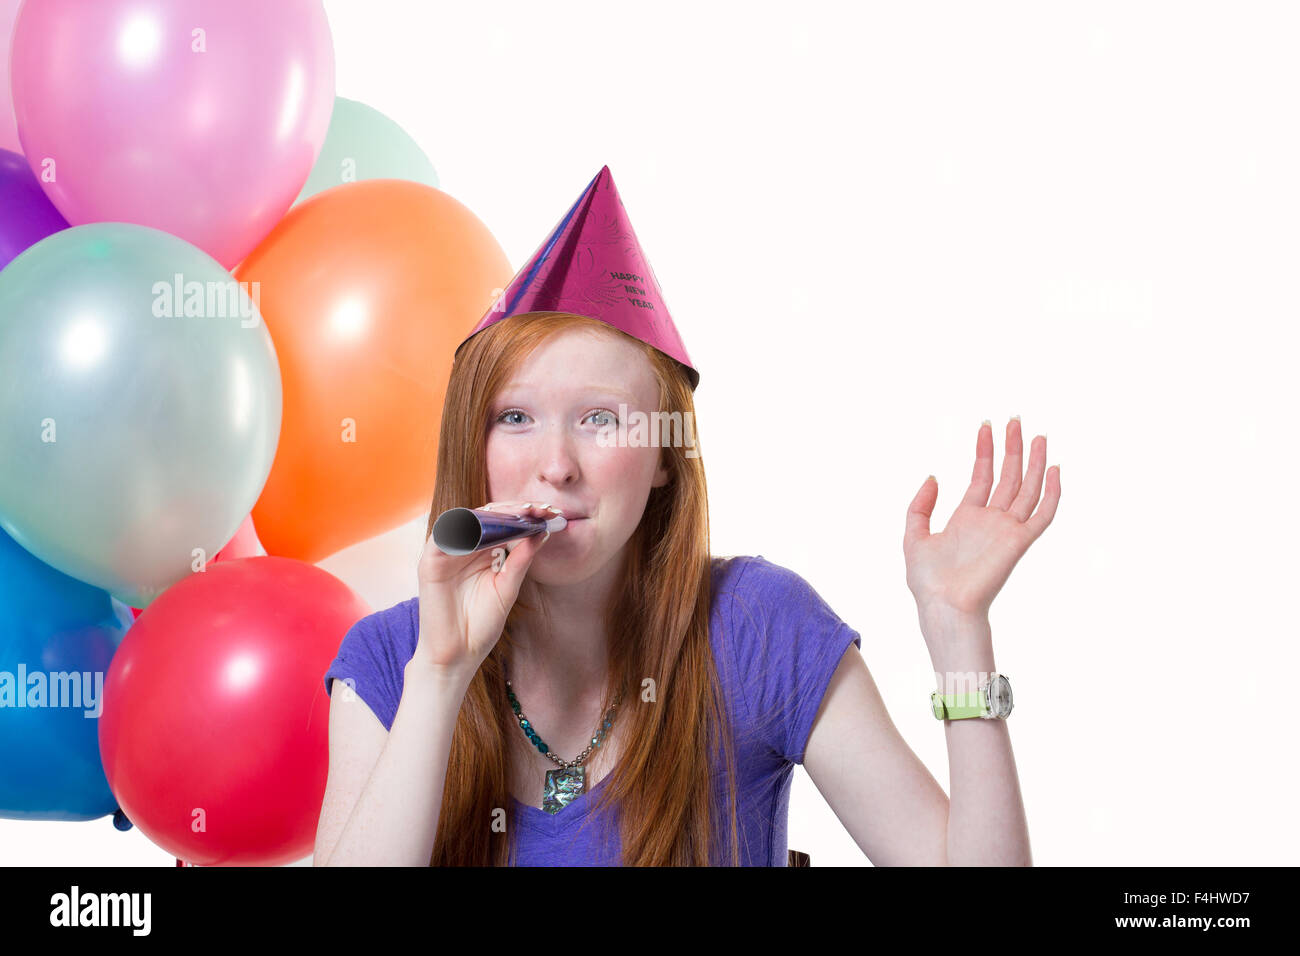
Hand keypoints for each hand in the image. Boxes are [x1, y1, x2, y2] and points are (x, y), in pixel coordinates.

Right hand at [412, 501, 562, 686]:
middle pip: (488, 516)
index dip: (528, 515)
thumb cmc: (481, 624)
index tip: (553, 512)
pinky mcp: (430, 562)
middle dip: (516, 509)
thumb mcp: (507, 588)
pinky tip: (484, 527)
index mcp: (485, 552)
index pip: (505, 523)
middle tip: (540, 509)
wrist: (458, 655)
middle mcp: (465, 547)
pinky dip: (462, 529)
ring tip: (520, 513)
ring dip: (493, 514)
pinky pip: (443, 537)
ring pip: (467, 520)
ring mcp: (447, 552)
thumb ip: (520, 561)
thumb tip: (542, 533)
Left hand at [904, 418, 1059, 621]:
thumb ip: (920, 505)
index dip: (985, 450)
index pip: (982, 475)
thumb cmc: (927, 581)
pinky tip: (1055, 470)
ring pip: (1027, 489)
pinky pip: (1042, 515)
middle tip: (1015, 419)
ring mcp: (1006, 530)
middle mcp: (990, 520)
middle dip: (1011, 447)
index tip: (987, 425)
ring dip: (1033, 462)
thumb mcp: (914, 536)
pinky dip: (1051, 493)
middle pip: (1008, 476)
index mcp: (967, 517)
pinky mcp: (1019, 542)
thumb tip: (934, 476)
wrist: (943, 605)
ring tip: (1036, 434)